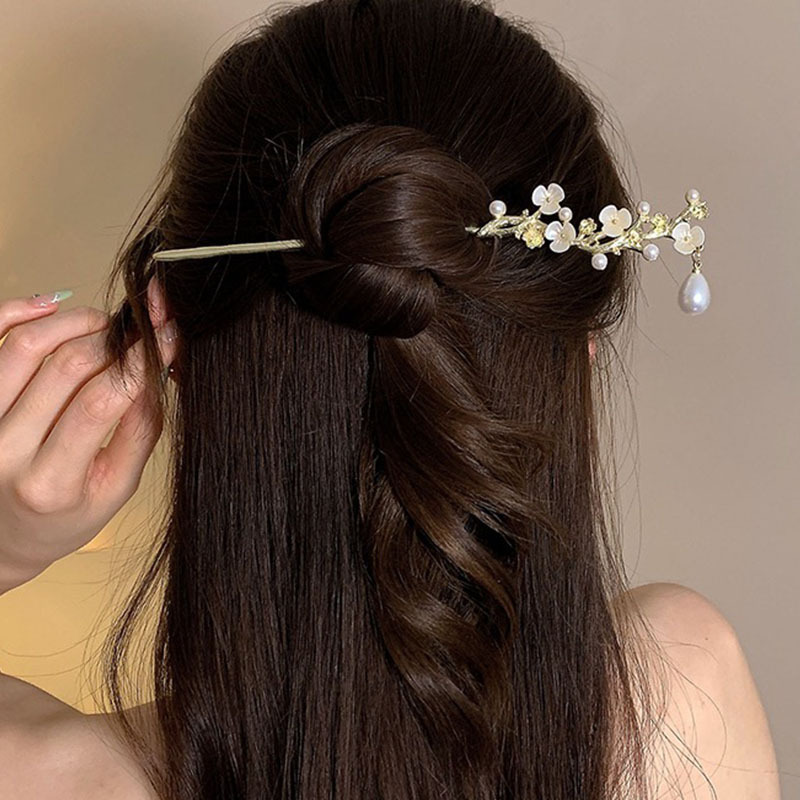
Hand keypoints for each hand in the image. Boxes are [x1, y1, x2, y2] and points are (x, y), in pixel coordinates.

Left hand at [0, 294, 176, 591]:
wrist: (6, 533)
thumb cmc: (64, 515)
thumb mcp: (116, 489)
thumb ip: (139, 431)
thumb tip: (157, 368)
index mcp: (51, 483)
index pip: (100, 402)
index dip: (139, 360)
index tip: (166, 333)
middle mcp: (4, 450)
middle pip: (66, 366)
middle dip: (113, 338)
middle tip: (140, 331)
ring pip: (24, 344)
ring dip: (74, 321)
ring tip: (103, 326)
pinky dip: (18, 311)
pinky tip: (50, 305)